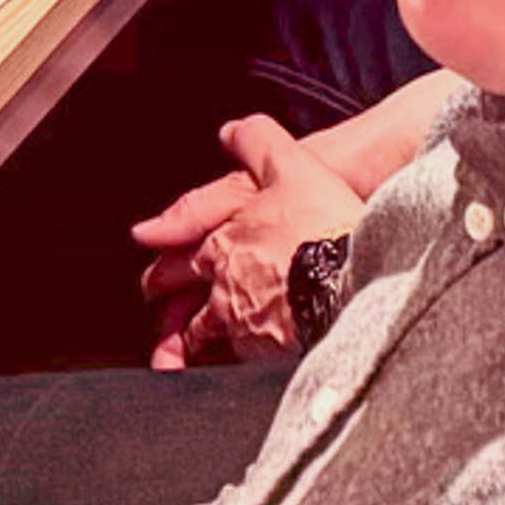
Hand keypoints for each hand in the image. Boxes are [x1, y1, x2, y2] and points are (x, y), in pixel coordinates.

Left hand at [130, 79, 459, 365]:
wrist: (353, 279)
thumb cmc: (324, 224)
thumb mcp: (290, 164)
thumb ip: (255, 144)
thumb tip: (228, 133)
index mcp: (222, 239)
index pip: (180, 250)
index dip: (165, 257)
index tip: (151, 267)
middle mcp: (223, 283)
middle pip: (181, 298)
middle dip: (165, 306)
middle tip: (155, 317)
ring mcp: (242, 322)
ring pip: (202, 334)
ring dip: (184, 344)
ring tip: (170, 361)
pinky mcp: (266, 352)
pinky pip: (235, 360)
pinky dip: (224, 363)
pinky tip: (225, 372)